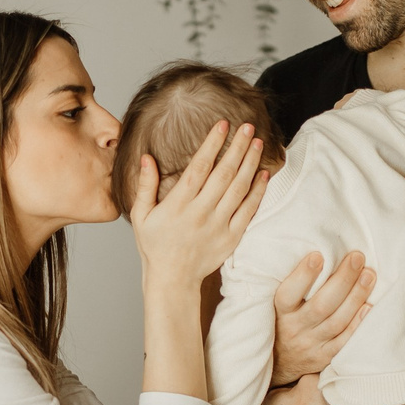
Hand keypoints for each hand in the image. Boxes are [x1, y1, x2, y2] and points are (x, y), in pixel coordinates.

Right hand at [127, 120, 269, 290]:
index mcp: (178, 204)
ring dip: (250, 164)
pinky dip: (257, 192)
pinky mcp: (232, 237)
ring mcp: (218, 225)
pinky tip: (263, 174)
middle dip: (237, 147)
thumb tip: (147, 157)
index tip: (222, 125)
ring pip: (239, 189)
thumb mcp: (141, 215)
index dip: (212, 144)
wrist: (172, 279)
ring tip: (257, 143)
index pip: (198, 167)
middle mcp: (200, 212)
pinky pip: (248, 211)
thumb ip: (145, 185)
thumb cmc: (155, 245)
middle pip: (223, 173)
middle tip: (247, 126)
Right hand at [269, 250, 375, 387]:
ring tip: (369, 275)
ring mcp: (310, 345)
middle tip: (357, 257)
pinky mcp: (323, 358)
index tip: (318, 255)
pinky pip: (343, 343)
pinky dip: (357, 325)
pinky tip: (369, 307)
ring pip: (336, 322)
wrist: (276, 362)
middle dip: (342, 280)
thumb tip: (313, 250)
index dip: (303, 276)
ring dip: (355, 297)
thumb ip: (288, 283)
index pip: (288, 293)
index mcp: (278, 312)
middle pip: (321, 306)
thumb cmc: (279, 321)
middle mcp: (294, 329)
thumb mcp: (273, 304)